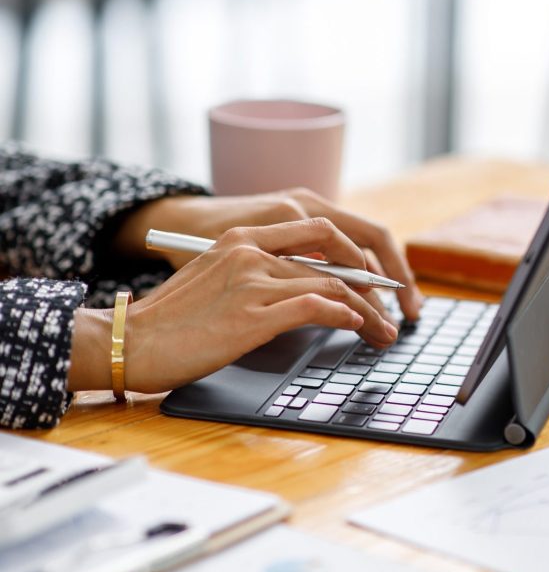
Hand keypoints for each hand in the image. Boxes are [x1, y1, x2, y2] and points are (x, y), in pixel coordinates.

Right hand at [69, 220, 399, 393]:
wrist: (131, 339)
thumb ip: (261, 272)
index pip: (321, 232)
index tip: (376, 282)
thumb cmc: (175, 318)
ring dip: (367, 311)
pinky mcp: (252, 313)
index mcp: (245, 236)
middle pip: (336, 254)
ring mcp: (252, 278)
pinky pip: (316, 306)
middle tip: (393, 309)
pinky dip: (345, 316)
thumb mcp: (219, 278)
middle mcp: (252, 248)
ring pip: (333, 285)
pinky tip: (357, 328)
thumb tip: (312, 292)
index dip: (358, 256)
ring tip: (383, 334)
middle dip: (374, 283)